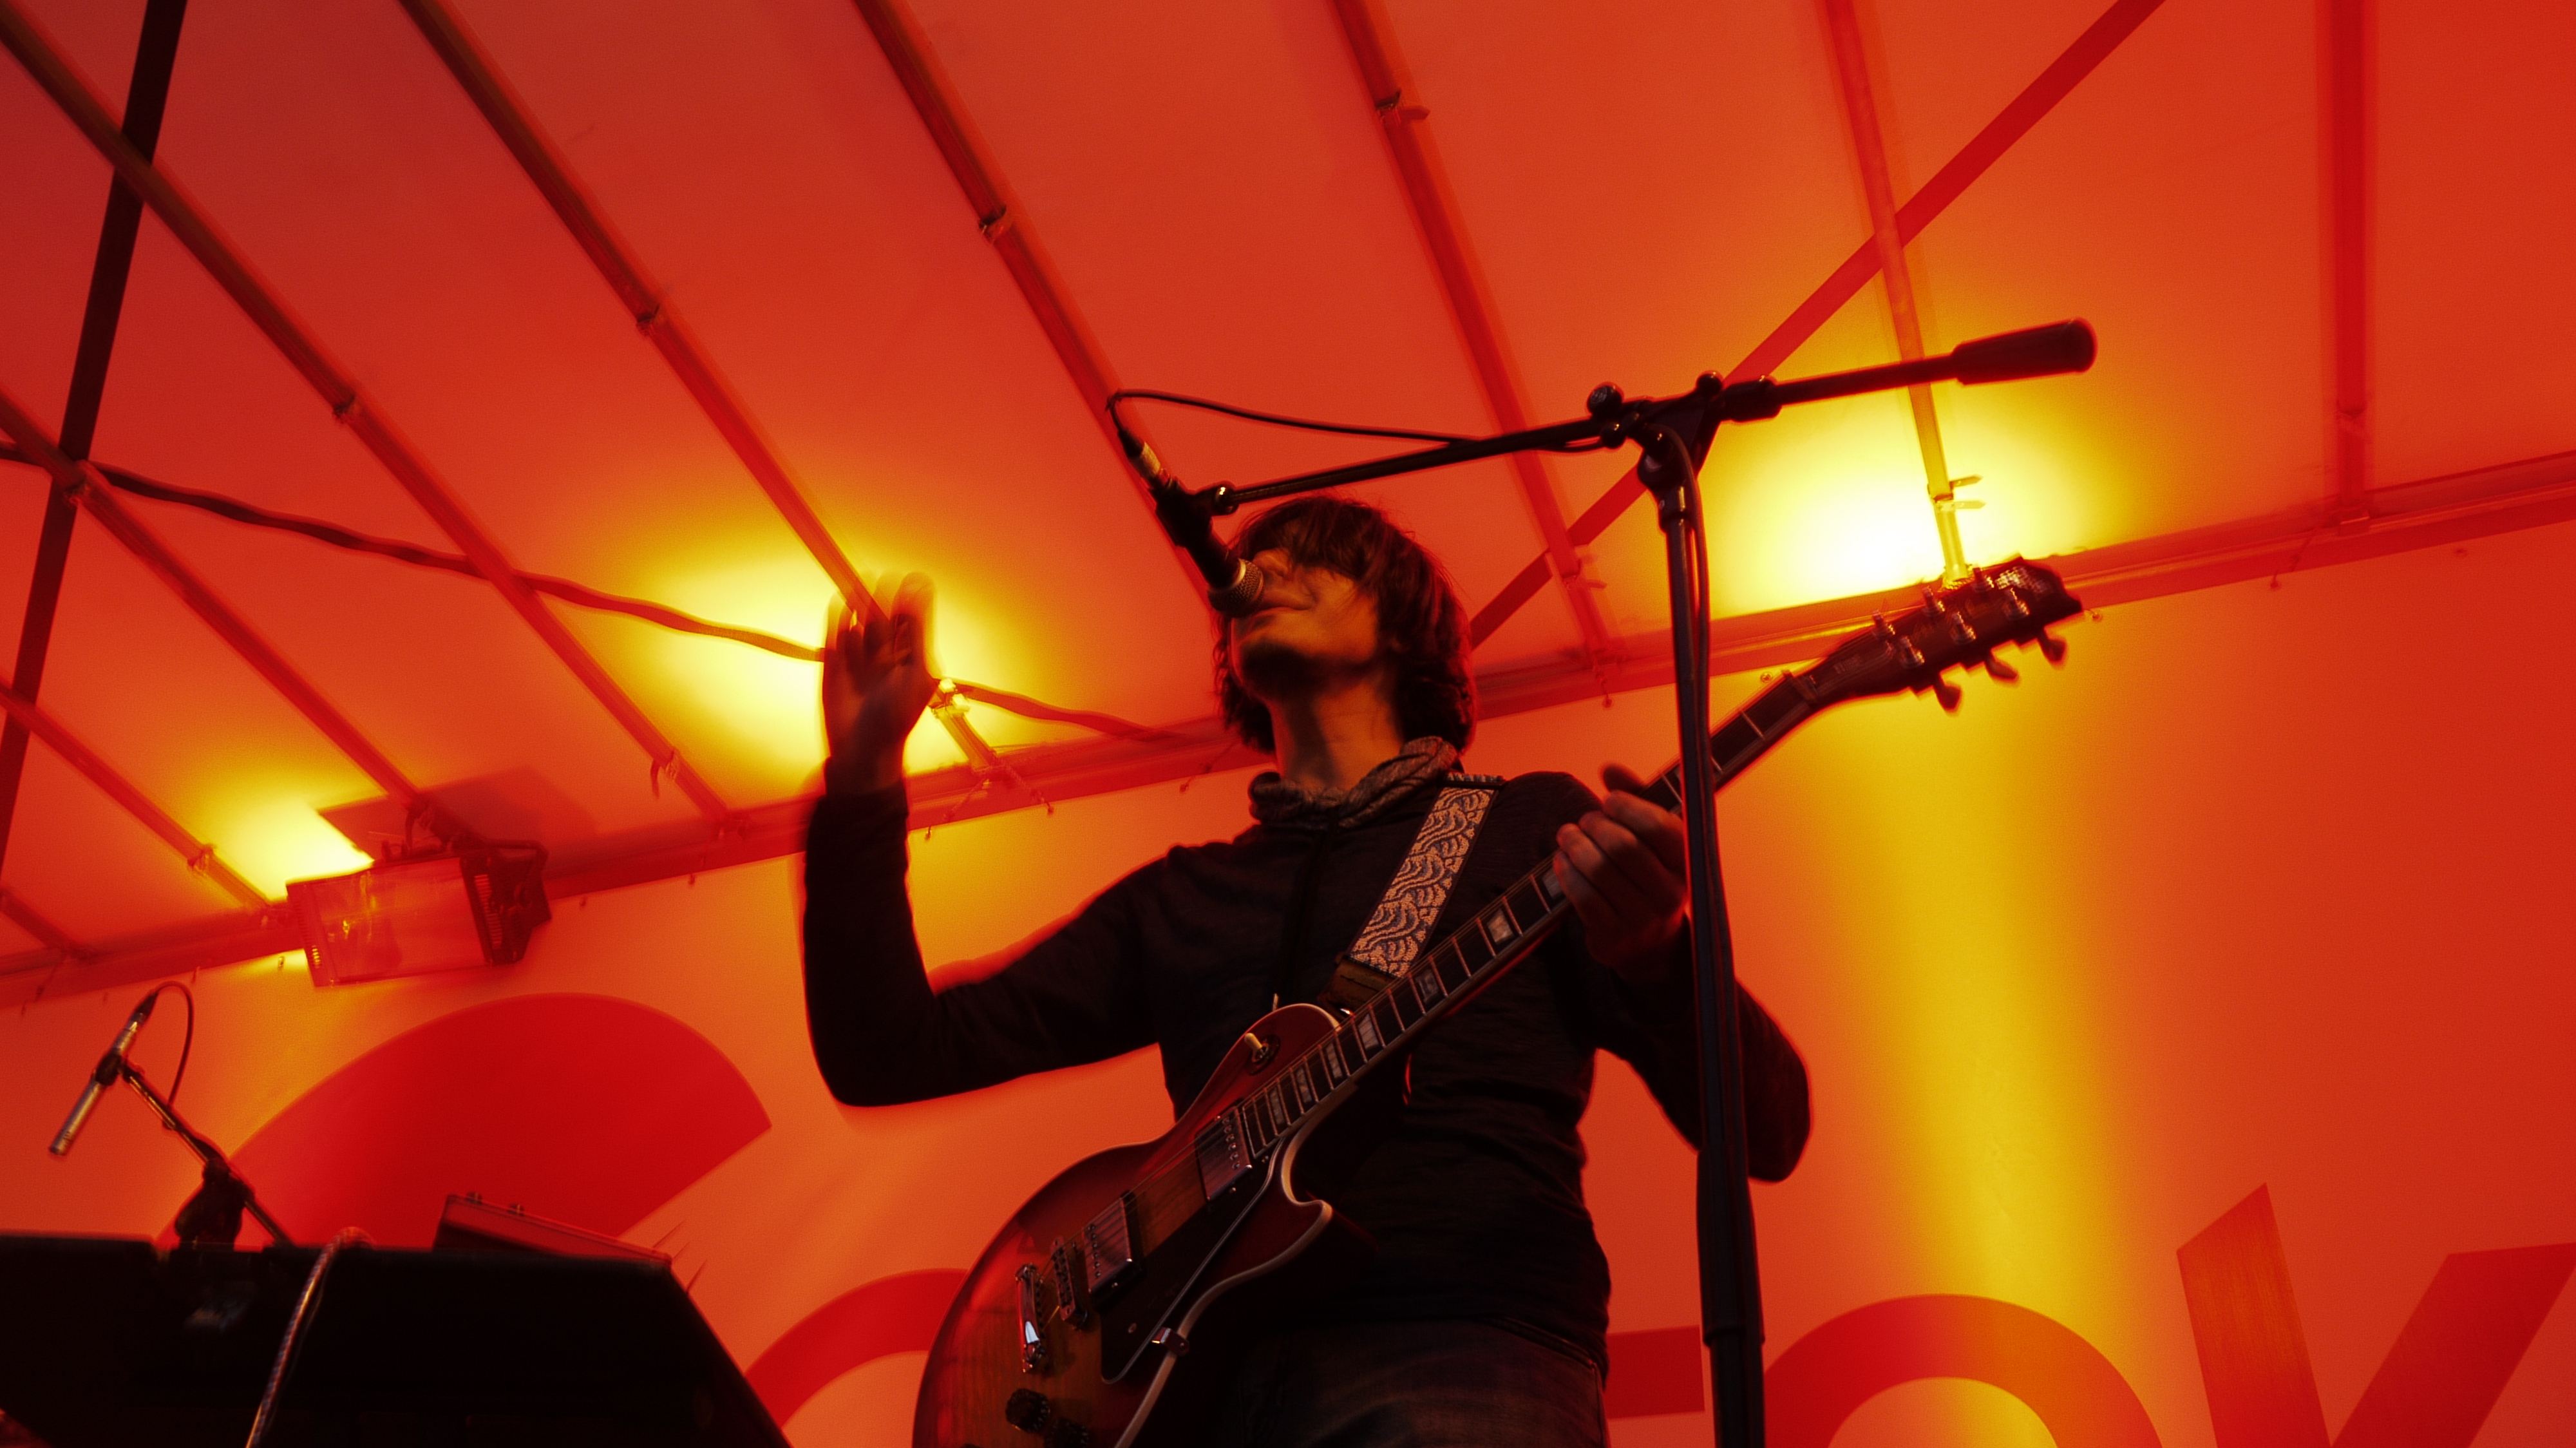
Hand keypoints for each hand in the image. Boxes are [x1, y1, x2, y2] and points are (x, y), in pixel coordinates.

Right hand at [822, 575, 936, 792]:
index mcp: (910, 657)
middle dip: (881, 601)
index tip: (908, 580)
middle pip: (882, 619)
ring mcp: (859, 660)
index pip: (909, 620)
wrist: (863, 751)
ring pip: (858, 625)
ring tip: (860, 587)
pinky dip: (837, 621)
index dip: (907, 601)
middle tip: (881, 580)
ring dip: (859, 607)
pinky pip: (836, 637)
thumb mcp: (916, 669)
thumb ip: (918, 628)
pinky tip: (841, 604)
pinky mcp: (834, 665)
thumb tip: (921, 586)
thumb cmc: (897, 716)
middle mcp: (885, 655)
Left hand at [1553, 764, 1688, 980]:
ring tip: (1567, 835)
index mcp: (1686, 863)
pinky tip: (1561, 860)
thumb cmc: (1647, 875)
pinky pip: (1583, 897)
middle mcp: (1670, 894)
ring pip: (1599, 871)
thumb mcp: (1651, 840)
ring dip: (1575, 845)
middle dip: (1596, 826)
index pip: (1659, 827)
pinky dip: (1566, 873)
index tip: (1609, 800)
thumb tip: (1609, 768)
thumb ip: (1635, 798)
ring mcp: (1642, 919)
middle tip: (1585, 821)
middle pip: (1624, 847)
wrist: (1649, 943)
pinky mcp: (1614, 937)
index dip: (1629, 807)